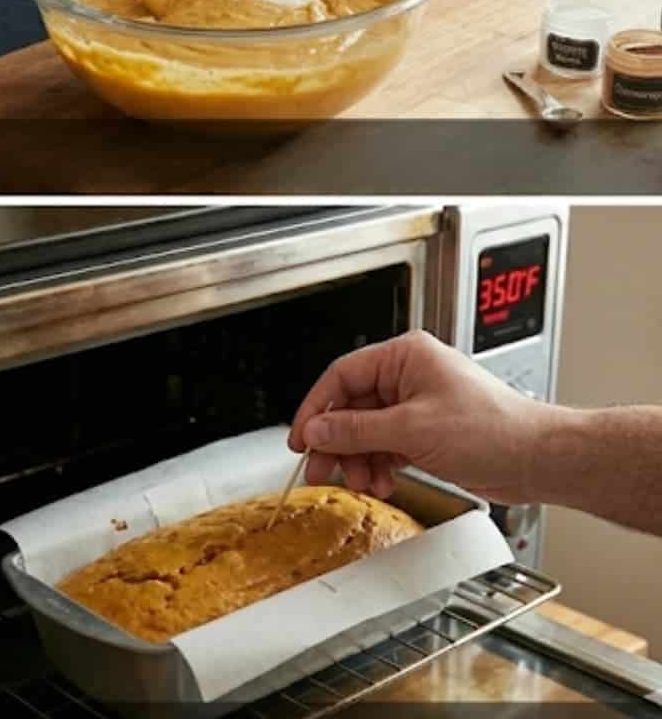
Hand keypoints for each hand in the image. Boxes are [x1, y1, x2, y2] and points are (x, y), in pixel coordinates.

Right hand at [287, 330, 552, 503]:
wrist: (538, 460)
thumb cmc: (495, 430)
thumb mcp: (412, 429)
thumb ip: (356, 430)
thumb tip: (317, 429)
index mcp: (405, 357)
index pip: (342, 376)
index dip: (316, 408)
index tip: (301, 437)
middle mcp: (409, 376)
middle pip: (351, 407)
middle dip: (337, 442)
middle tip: (320, 467)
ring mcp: (417, 405)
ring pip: (367, 431)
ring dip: (359, 459)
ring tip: (361, 482)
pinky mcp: (426, 432)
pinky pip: (386, 446)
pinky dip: (379, 466)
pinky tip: (381, 482)